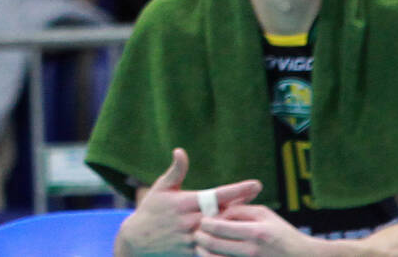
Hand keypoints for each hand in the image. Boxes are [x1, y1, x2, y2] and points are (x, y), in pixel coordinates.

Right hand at [116, 148, 261, 256]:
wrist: (137, 240)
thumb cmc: (151, 210)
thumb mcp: (161, 189)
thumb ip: (175, 171)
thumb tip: (180, 151)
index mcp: (185, 202)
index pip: (217, 195)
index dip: (238, 190)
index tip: (257, 185)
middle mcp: (191, 220)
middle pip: (225, 214)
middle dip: (244, 207)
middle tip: (260, 200)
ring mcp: (192, 238)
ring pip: (222, 234)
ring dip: (239, 228)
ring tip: (257, 223)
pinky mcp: (192, 253)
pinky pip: (214, 250)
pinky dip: (228, 246)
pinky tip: (241, 244)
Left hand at [194, 202, 311, 255]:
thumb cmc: (282, 234)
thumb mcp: (265, 215)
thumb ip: (240, 210)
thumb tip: (216, 211)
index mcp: (255, 232)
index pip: (219, 226)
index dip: (205, 223)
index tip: (202, 221)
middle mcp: (252, 251)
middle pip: (213, 244)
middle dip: (200, 237)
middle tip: (197, 234)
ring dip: (203, 253)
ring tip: (201, 246)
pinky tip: (212, 256)